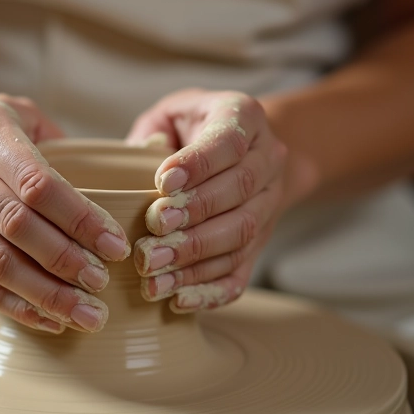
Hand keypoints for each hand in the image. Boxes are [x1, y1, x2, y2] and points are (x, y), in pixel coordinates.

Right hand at [0, 95, 131, 333]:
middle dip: (65, 259)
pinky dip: (17, 307)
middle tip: (103, 283)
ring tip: (87, 314)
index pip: (36, 181)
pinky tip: (52, 320)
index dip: (79, 218)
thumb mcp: (25, 118)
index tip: (116, 246)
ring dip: (45, 293)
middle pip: (15, 223)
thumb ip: (72, 144)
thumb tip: (153, 158)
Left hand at [127, 89, 287, 312]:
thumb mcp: (168, 114)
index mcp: (245, 117)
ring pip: (241, 234)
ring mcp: (269, 204)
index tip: (162, 183)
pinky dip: (210, 290)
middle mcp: (267, 159)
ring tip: (152, 268)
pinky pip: (242, 271)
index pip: (229, 141)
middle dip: (193, 215)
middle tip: (152, 229)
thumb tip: (144, 157)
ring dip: (195, 256)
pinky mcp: (260, 242)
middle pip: (239, 190)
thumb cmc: (188, 129)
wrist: (239, 152)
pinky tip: (177, 298)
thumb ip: (153, 132)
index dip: (198, 164)